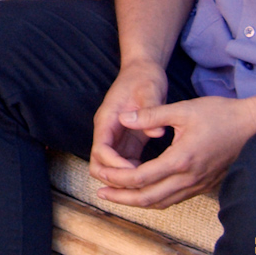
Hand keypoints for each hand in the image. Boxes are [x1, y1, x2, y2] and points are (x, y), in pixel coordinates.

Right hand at [90, 59, 170, 177]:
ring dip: (123, 179)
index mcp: (107, 120)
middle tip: (139, 184)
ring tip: (146, 183)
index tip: (135, 170)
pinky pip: (124, 165)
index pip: (101, 149)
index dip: (114, 164)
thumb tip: (157, 133)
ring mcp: (116, 138)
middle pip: (98, 164)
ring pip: (109, 168)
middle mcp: (107, 132)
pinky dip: (133, 175)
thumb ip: (150, 109)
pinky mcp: (127, 142)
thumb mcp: (149, 90)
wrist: (142, 71)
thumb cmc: (144, 78)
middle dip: (114, 178)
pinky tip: (151, 177)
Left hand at [92, 95, 255, 208]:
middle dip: (121, 197)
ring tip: (116, 195)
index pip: (140, 178)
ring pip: (161, 202)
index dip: (117, 178)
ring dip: (136, 201)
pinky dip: (154, 198)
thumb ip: (151, 115)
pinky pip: (174, 199)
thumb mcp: (182, 109)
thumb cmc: (220, 114)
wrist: (253, 126)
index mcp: (180, 160)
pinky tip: (143, 191)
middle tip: (100, 193)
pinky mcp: (204, 184)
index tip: (100, 173)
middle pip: (148, 198)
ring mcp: (198, 184)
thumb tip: (123, 117)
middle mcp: (189, 178)